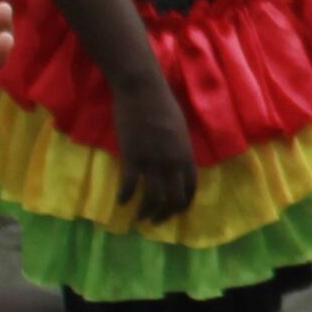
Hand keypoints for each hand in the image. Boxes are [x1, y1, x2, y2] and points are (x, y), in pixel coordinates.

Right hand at [112, 67, 198, 222]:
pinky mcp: (133, 156)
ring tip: (140, 218)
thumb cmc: (161, 104)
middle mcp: (173, 162)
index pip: (191, 188)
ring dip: (146, 213)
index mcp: (186, 155)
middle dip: (165, 215)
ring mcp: (154, 160)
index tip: (175, 212)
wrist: (142, 90)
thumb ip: (179, 148)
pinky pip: (130, 186)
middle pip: (174, 199)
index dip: (184, 205)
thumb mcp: (179, 129)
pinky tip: (121, 202)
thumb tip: (177, 162)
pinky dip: (125, 197)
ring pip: (153, 198)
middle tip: (156, 221)